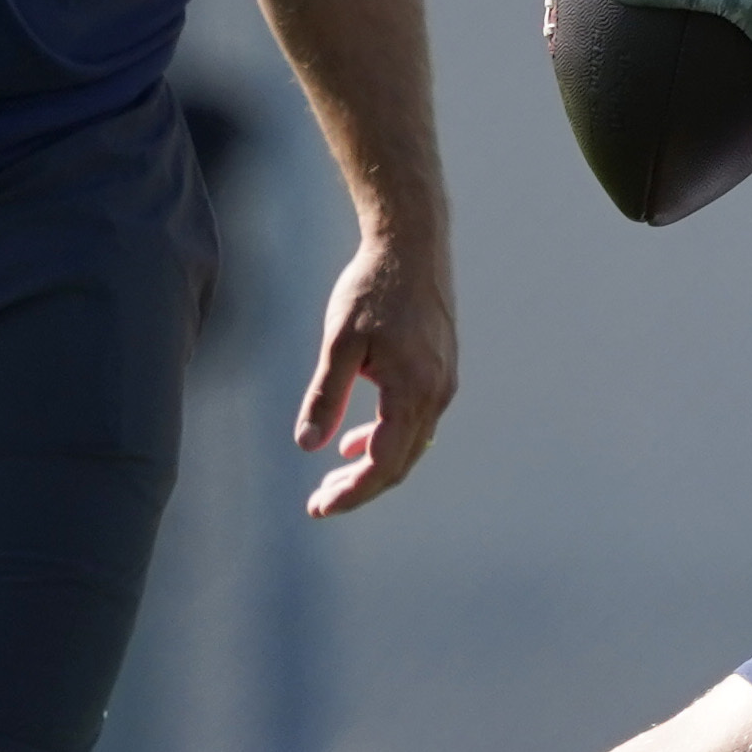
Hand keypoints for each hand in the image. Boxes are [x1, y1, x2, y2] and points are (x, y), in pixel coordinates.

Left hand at [290, 221, 455, 515]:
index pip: (383, 464)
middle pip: (400, 463)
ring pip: (410, 445)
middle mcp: (437, 393)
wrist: (411, 244)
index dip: (352, 493)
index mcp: (413, 391)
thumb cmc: (372, 287)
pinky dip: (387, 438)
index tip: (318, 508)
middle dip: (359, 488)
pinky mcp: (440, 370)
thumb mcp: (339, 342)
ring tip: (332, 477)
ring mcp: (443, 383)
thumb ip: (325, 396)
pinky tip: (356, 438)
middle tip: (318, 502)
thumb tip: (307, 446)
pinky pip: (416, 421)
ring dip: (372, 465)